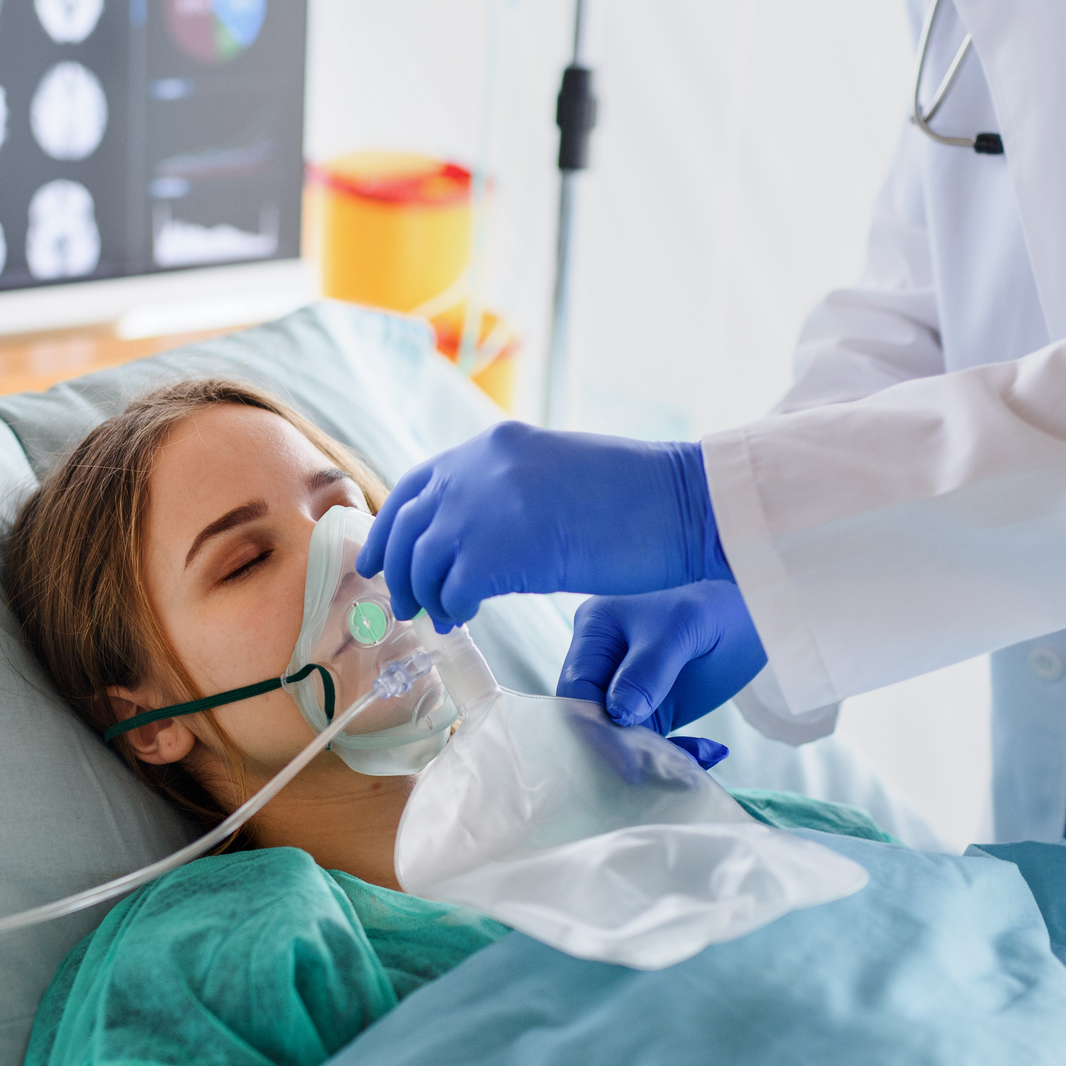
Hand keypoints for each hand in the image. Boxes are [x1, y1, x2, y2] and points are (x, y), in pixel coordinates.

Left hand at [357, 423, 727, 628]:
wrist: (683, 504)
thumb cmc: (638, 496)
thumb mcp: (555, 472)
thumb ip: (507, 489)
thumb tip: (474, 530)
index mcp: (492, 445)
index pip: (417, 485)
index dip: (391, 526)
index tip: (382, 559)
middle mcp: (478, 469)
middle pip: (409, 526)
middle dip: (399, 570)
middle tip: (403, 605)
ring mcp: (485, 509)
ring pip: (423, 562)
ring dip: (424, 595)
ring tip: (441, 618)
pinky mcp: (500, 553)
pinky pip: (452, 590)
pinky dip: (452, 609)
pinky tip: (465, 620)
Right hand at [556, 582, 767, 753]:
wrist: (753, 613)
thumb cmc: (712, 607)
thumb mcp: (682, 629)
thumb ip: (648, 671)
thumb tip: (618, 715)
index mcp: (595, 631)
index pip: (576, 689)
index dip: (596, 726)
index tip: (628, 761)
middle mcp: (602, 661)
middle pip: (592, 717)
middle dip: (625, 748)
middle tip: (668, 766)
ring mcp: (624, 687)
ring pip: (621, 737)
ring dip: (656, 756)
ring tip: (699, 759)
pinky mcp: (650, 708)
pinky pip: (650, 742)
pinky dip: (676, 754)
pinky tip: (708, 752)